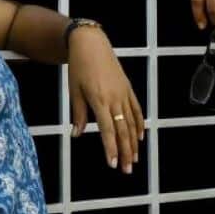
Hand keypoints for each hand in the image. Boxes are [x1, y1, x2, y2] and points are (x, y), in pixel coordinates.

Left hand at [68, 27, 143, 173]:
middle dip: (125, 152)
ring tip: (135, 159)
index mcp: (99, 100)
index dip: (111, 148)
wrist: (91, 44)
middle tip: (126, 169)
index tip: (112, 163)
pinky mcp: (128, 88)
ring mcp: (124, 93)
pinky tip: (140, 137)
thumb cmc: (79, 67)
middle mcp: (114, 99)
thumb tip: (77, 134)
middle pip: (123, 130)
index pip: (107, 130)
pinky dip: (139, 124)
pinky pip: (136, 109)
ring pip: (132, 123)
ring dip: (134, 143)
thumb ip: (78, 114)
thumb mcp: (74, 91)